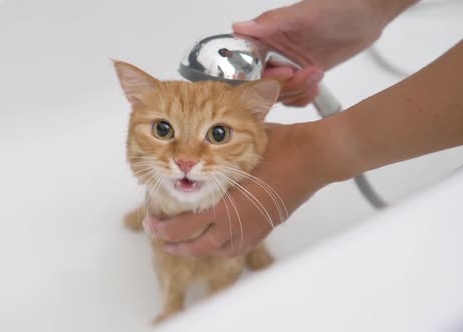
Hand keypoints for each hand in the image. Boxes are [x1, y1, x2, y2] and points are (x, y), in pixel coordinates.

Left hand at [146, 122, 333, 256]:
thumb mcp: (239, 143)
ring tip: (180, 245)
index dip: (162, 227)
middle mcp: (236, 223)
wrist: (312, 159)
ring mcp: (251, 229)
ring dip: (194, 250)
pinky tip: (214, 244)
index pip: (183, 225)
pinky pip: (236, 248)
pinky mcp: (264, 229)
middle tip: (158, 238)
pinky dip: (220, 249)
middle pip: (195, 244)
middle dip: (172, 243)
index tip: (150, 222)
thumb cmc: (278, 148)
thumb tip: (192, 144)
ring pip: (216, 251)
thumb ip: (214, 150)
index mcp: (224, 205)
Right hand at [232, 0, 394, 105]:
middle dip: (281, 86)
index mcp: (266, 36)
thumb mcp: (305, 14)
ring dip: (295, 91)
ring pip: (276, 93)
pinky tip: (314, 86)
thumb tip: (240, 27)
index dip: (257, 75)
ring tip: (314, 75)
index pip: (245, 63)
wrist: (368, 17)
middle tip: (300, 74)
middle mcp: (273, 52)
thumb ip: (272, 22)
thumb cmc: (339, 7)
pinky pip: (292, 97)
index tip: (278, 74)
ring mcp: (287, 66)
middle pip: (260, 84)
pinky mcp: (301, 76)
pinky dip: (301, 97)